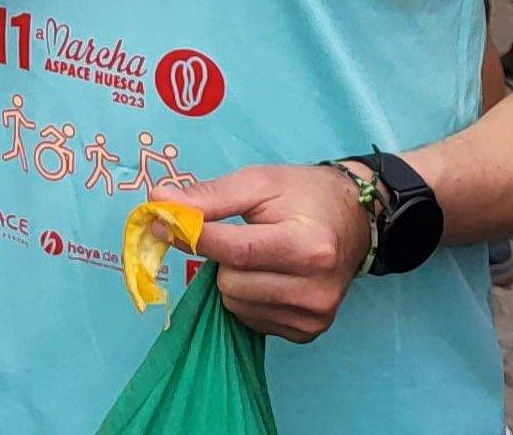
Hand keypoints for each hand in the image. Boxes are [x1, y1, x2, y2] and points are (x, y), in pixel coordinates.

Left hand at [159, 163, 373, 341]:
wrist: (354, 220)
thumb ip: (210, 195)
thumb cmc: (304, 195)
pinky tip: (271, 278)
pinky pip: (250, 320)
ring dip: (234, 279)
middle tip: (245, 235)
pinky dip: (248, 298)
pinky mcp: (308, 331)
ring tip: (261, 256)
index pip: (235, 250)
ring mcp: (314, 315)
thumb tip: (158, 201)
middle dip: (223, 257)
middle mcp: (316, 287)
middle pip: (231, 281)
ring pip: (235, 303)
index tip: (161, 220)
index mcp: (310, 245)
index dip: (193, 236)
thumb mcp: (259, 182)